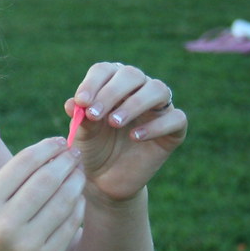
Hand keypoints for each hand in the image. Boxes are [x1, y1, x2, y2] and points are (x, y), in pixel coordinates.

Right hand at [0, 137, 84, 250]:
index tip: (59, 141)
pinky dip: (77, 206)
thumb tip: (50, 154)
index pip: (24, 163)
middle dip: (65, 161)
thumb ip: (12, 180)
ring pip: (63, 201)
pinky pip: (69, 225)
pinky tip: (77, 197)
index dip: (47, 148)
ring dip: (76, 181)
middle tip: (74, 153)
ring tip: (79, 172)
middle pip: (47, 180)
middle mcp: (5, 224)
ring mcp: (28, 245)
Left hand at [66, 62, 186, 200]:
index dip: (92, 83)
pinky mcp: (175, 129)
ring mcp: (159, 108)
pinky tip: (135, 137)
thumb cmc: (93, 148)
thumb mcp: (82, 134)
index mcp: (112, 83)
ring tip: (114, 123)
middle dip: (111, 92)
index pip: (105, 70)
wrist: (106, 180)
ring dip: (135, 103)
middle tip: (95, 113)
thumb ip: (80, 118)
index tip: (81, 102)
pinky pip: (177, 118)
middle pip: (132, 74)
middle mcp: (138, 89)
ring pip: (158, 89)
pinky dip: (157, 125)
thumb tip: (72, 103)